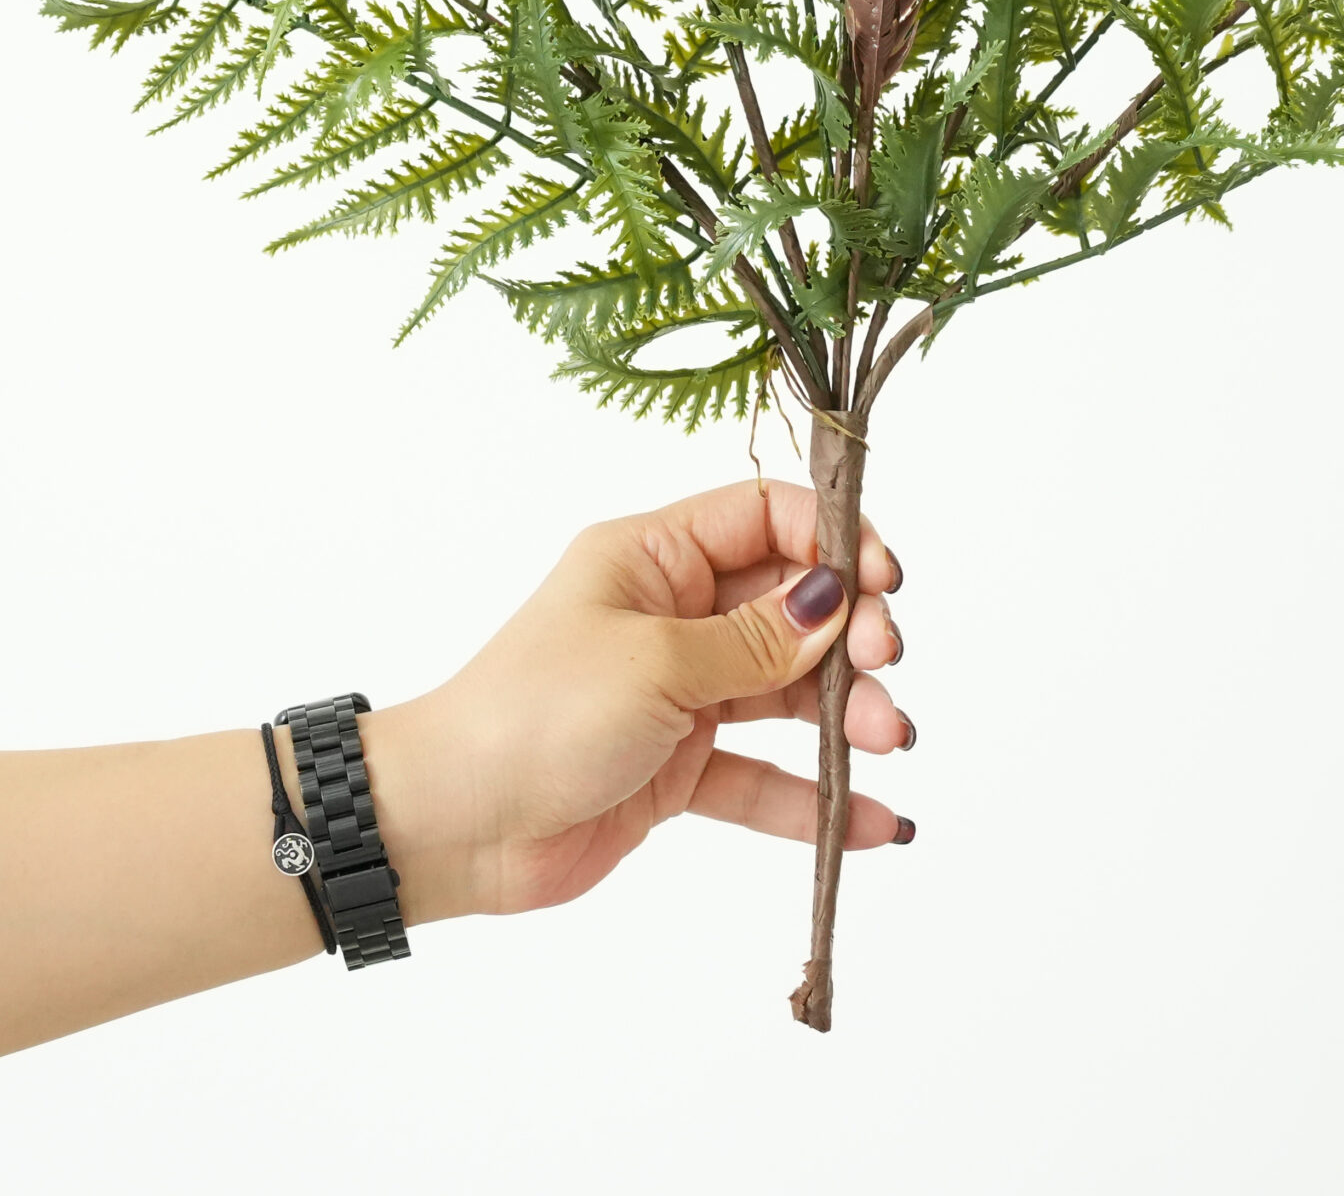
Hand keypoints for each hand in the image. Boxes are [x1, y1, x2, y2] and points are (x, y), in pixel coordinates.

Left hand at [359, 480, 911, 921]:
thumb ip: (756, 639)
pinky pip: (762, 776)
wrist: (453, 826)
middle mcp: (672, 615)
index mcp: (652, 557)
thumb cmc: (534, 714)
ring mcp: (678, 694)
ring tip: (890, 741)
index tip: (885, 581)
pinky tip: (873, 822)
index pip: (765, 518)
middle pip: (791, 605)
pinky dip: (814, 798)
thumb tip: (836, 598)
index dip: (833, 540)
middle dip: (850, 633)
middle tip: (883, 667)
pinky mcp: (678, 769)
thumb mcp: (655, 663)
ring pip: (786, 691)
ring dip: (845, 714)